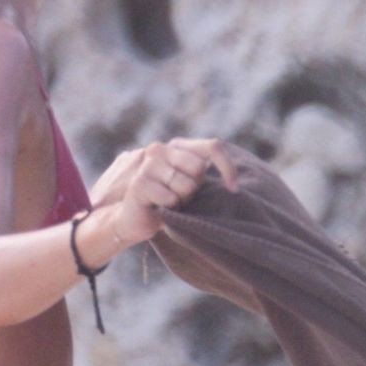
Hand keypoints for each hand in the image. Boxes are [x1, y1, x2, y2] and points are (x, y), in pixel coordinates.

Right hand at [90, 138, 239, 247]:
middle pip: (198, 169)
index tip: (233, 189)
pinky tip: (157, 209)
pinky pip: (171, 199)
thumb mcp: (187, 183)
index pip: (212, 146)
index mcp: (175, 147)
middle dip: (194, 189)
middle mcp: (159, 149)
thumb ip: (201, 171)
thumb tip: (232, 179)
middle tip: (180, 198)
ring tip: (167, 204)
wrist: (131, 219)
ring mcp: (148, 165)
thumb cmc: (164, 202)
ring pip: (186, 186)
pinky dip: (169, 209)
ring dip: (181, 201)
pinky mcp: (140, 183)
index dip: (227, 167)